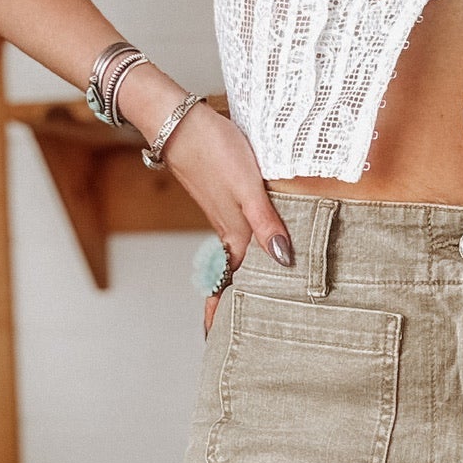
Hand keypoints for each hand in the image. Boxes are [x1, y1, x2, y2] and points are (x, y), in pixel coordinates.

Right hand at [150, 101, 293, 334]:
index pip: (230, 285)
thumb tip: (284, 261)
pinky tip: (255, 248)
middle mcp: (227, 230)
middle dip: (234, 305)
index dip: (222, 314)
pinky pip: (236, 234)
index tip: (216, 341)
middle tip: (242, 333)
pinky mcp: (222, 197)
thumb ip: (266, 223)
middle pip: (234, 276)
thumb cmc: (214, 149)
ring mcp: (223, 214)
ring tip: (254, 300)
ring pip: (236, 256)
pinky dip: (244, 251)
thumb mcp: (248, 188)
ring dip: (241, 279)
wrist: (178, 120)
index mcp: (233, 234)